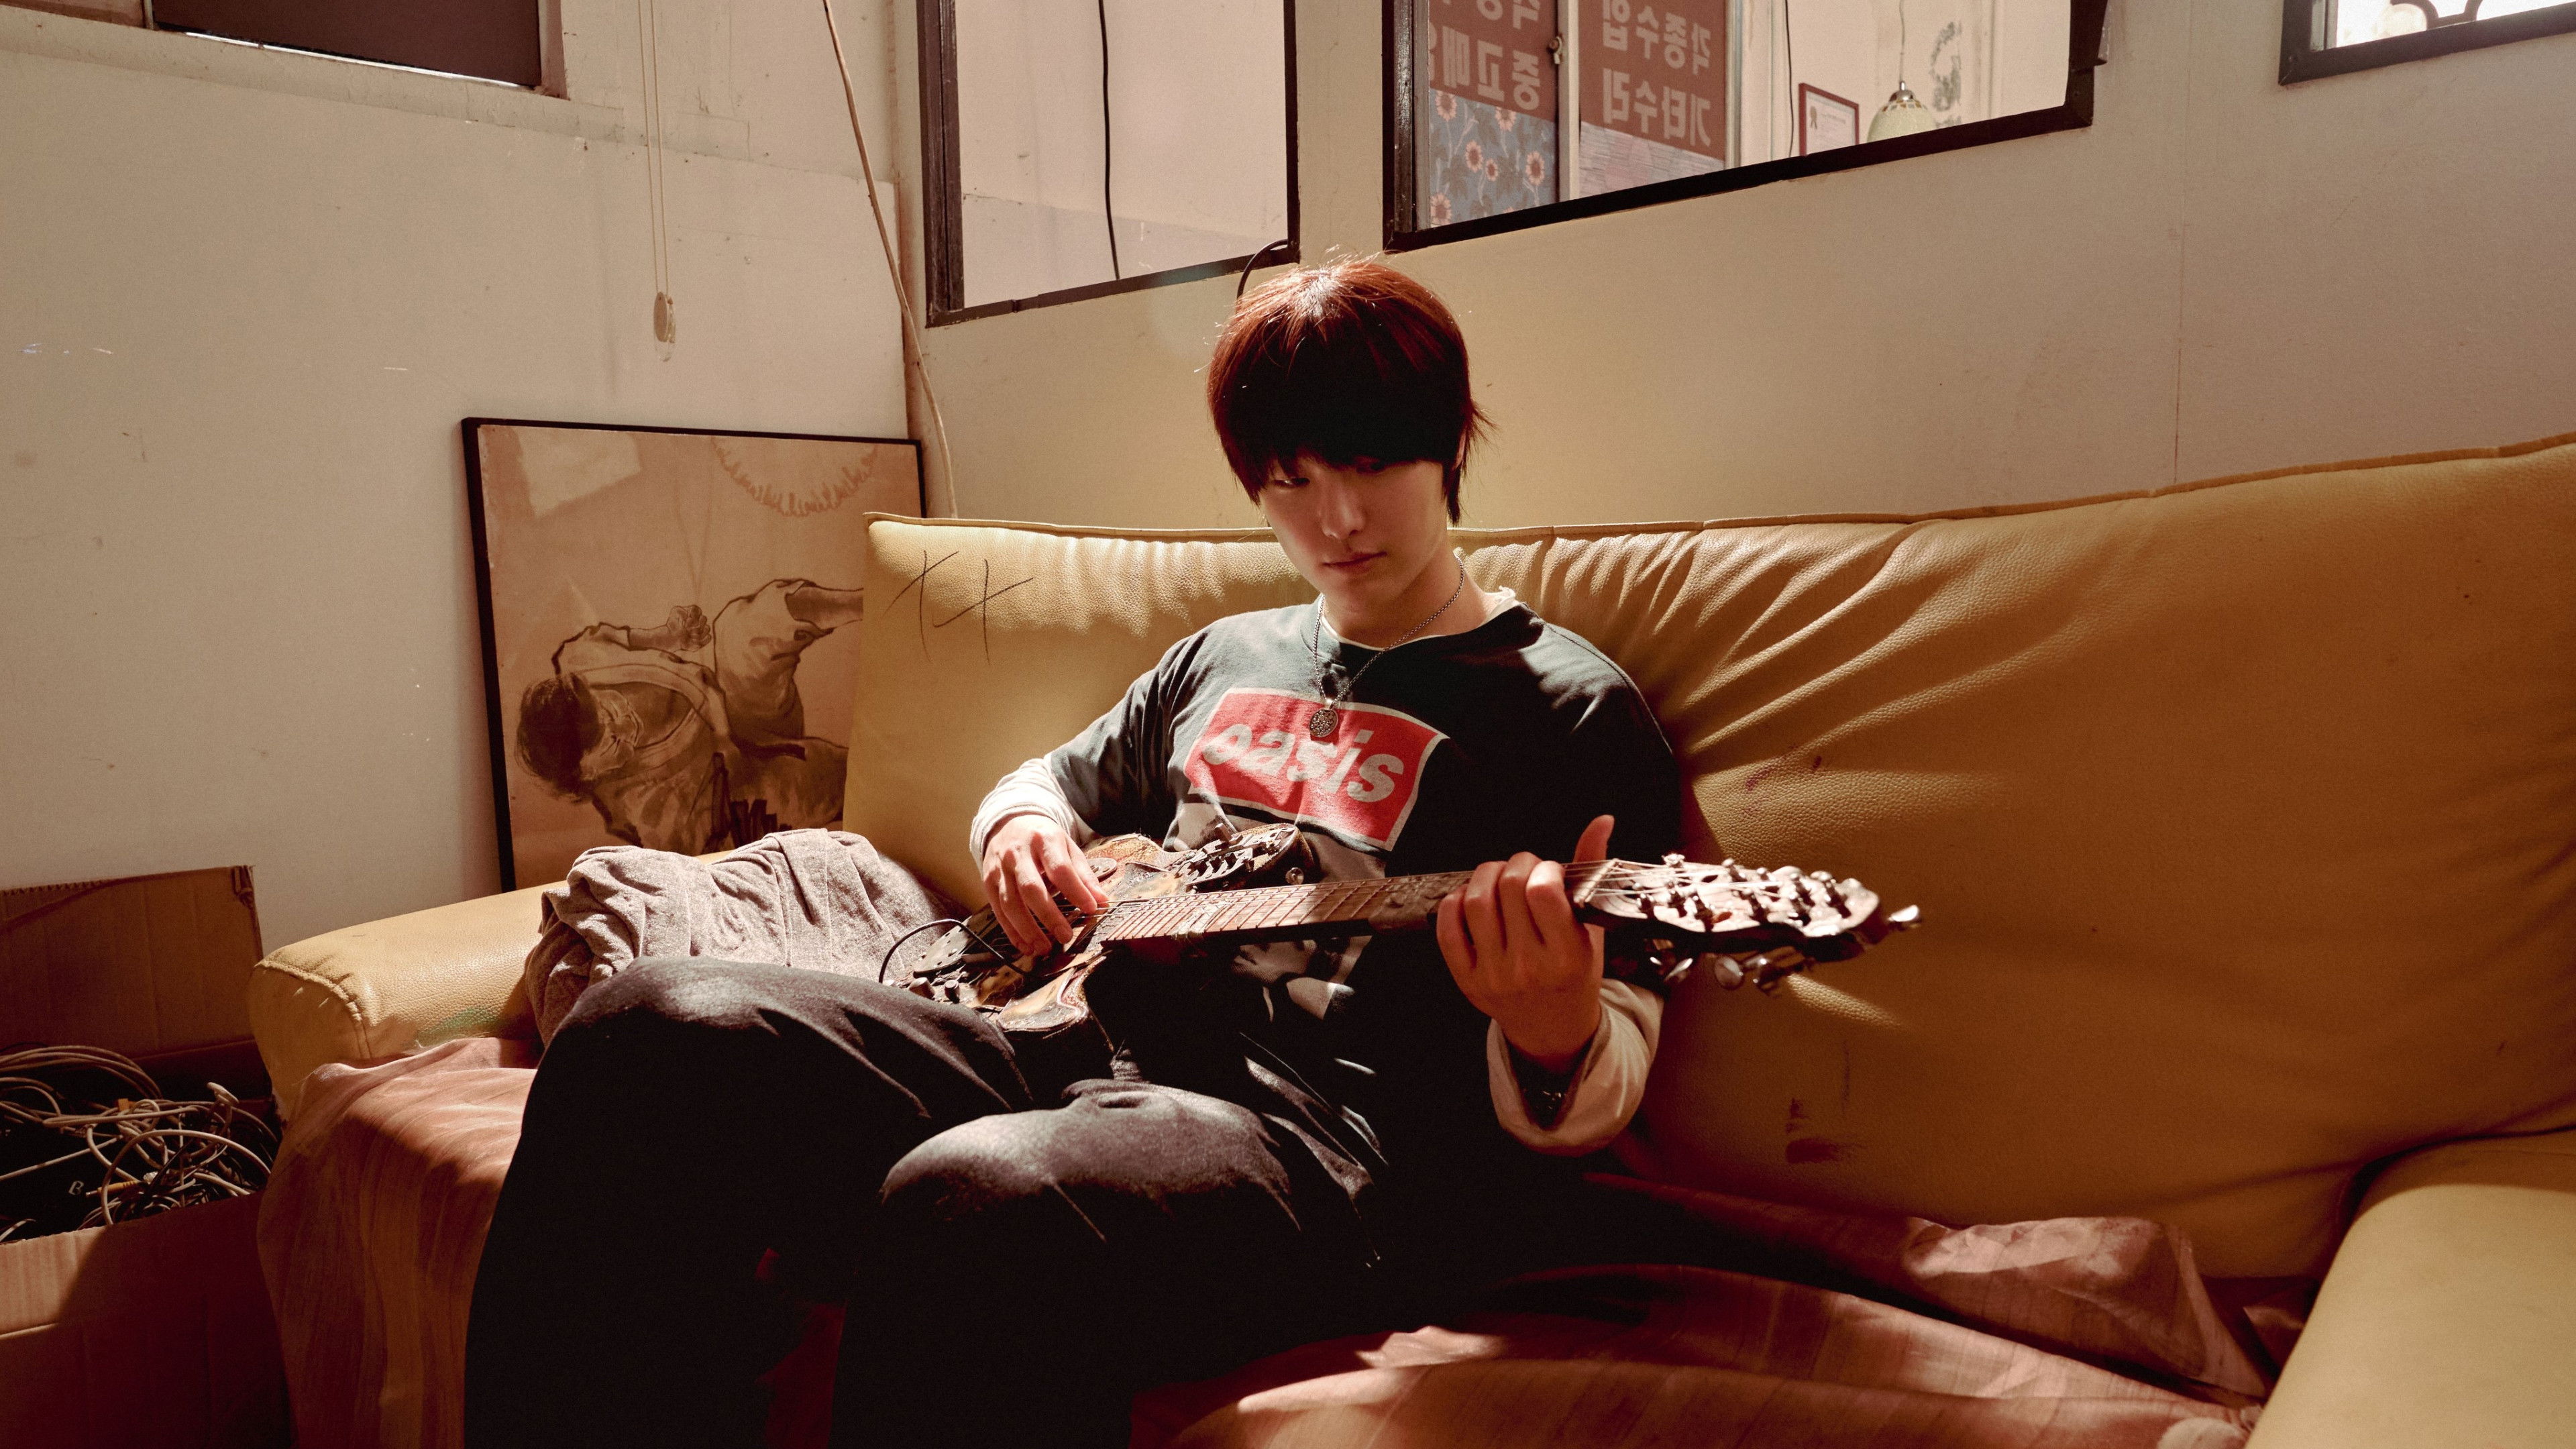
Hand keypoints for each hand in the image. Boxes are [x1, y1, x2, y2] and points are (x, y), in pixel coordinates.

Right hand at [979, 814, 1110, 957]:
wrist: (1008, 823)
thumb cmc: (1042, 838)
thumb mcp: (1067, 846)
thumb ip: (1083, 874)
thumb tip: (1101, 900)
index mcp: (1043, 839)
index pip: (1060, 869)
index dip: (1076, 891)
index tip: (1091, 909)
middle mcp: (1017, 853)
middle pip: (1031, 888)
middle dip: (1049, 916)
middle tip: (1065, 935)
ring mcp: (1000, 868)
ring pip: (1010, 903)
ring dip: (1027, 930)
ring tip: (1044, 947)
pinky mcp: (988, 881)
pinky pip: (998, 910)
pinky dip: (1011, 931)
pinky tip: (1025, 945)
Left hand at [1436, 815, 1615, 1069]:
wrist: (1552, 1028)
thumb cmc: (1576, 973)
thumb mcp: (1592, 930)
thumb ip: (1592, 872)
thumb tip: (1602, 820)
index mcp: (1566, 956)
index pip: (1542, 892)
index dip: (1544, 868)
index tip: (1549, 872)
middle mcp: (1528, 967)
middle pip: (1509, 888)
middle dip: (1517, 864)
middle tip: (1525, 869)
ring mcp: (1493, 975)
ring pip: (1474, 901)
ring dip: (1486, 875)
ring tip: (1499, 878)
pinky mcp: (1465, 980)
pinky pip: (1447, 927)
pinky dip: (1454, 902)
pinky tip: (1472, 899)